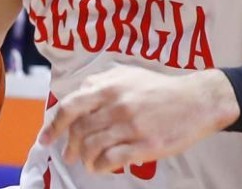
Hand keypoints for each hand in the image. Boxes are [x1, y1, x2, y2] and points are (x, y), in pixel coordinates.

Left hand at [39, 66, 238, 173]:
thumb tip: (79, 93)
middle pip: (79, 131)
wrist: (197, 101)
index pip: (70, 106)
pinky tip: (100, 167)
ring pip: (92, 148)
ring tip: (87, 161)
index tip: (45, 139)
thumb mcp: (129, 74)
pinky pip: (111, 161)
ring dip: (84, 158)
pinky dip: (99, 166)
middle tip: (69, 154)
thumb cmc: (161, 88)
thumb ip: (102, 81)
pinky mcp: (144, 146)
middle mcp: (117, 105)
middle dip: (69, 146)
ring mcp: (131, 127)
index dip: (53, 125)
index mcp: (110, 86)